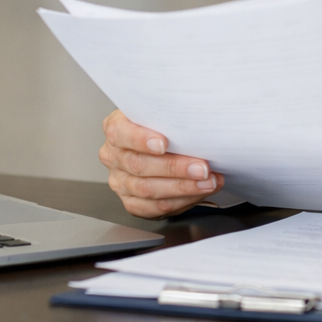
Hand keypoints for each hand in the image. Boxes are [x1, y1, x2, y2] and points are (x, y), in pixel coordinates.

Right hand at [99, 110, 222, 217]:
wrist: (163, 144)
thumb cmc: (164, 127)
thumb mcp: (163, 114)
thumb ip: (170, 116)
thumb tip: (196, 122)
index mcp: (116, 128)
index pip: (120, 133)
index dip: (140, 139)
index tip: (163, 144)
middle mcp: (113, 156)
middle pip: (139, 165)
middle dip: (175, 168)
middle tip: (202, 168)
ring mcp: (120, 181)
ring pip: (148, 190)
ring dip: (183, 187)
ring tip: (207, 182)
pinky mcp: (132, 202)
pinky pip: (154, 207)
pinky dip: (181, 201)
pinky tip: (199, 192)